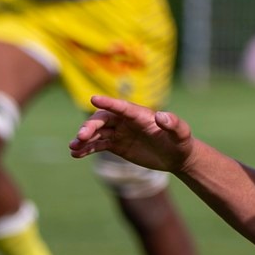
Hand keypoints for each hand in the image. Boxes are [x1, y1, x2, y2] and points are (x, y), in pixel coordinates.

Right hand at [69, 95, 197, 172]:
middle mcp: (126, 120)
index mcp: (140, 114)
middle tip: (81, 137)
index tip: (94, 98)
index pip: (121, 107)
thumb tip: (162, 116)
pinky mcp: (116, 144)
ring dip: (84, 138)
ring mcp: (119, 132)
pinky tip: (76, 154)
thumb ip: (173, 124)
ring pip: (97, 132)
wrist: (177, 156)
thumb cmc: (181, 142)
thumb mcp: (181, 134)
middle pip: (103, 119)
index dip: (108, 103)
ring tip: (73, 148)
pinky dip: (87, 149)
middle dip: (90, 126)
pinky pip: (98, 145)